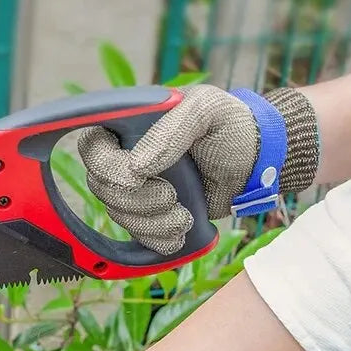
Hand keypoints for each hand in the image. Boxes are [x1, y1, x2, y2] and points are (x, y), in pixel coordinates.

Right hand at [78, 84, 318, 254]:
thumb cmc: (232, 126)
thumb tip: (137, 167)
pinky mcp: (154, 214)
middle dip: (137, 200)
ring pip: (119, 216)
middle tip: (172, 196)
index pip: (92, 147)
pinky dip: (160, 239)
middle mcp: (126, 157)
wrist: (259, 162)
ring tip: (184, 214)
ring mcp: (139, 189)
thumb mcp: (206, 110)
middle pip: (102, 188)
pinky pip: (139, 236)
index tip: (138, 176)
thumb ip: (170, 132)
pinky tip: (183, 229)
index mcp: (130, 126)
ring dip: (152, 222)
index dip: (106, 166)